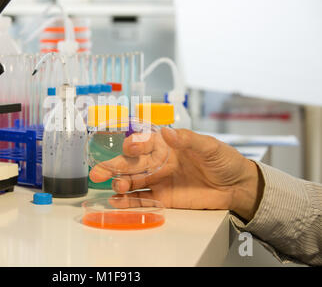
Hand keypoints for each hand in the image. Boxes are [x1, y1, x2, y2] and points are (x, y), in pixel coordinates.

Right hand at [89, 128, 263, 220]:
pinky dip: (128, 202)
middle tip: (99, 172)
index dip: (134, 145)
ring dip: (121, 184)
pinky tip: (117, 202)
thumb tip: (168, 133)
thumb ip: (188, 140)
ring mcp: (158, 180)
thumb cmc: (224, 160)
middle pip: (131, 163)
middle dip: (114, 166)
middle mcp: (158, 161)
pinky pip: (142, 200)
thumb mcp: (210, 147)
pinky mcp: (162, 198)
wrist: (236, 187)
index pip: (145, 143)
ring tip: (115, 187)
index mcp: (167, 144)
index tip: (129, 147)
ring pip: (133, 181)